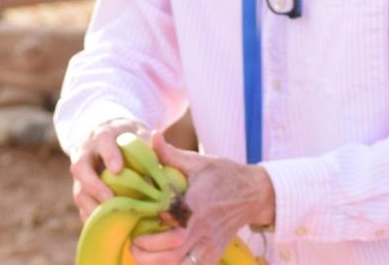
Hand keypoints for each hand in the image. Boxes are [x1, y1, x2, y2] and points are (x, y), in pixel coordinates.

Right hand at [69, 115, 154, 221]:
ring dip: (92, 207)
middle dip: (93, 185)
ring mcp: (82, 175)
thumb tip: (163, 164)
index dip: (109, 155)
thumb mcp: (139, 136)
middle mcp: (86, 153)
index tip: (118, 169)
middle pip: (80, 168)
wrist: (109, 137)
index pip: (102, 141)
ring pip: (79, 191)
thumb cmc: (129, 139)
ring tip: (109, 219)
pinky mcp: (82, 191)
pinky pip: (83, 208)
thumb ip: (150, 148)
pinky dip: (93, 218)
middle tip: (110, 198)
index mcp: (102, 136)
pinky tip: (107, 228)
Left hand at [127, 134, 273, 264]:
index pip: (172, 229)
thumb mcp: (199, 161)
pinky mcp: (215, 253)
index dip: (150, 235)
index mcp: (197, 205)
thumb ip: (171, 154)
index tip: (134, 227)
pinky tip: (161, 261)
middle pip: (171, 254)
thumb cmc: (224, 174)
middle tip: (133, 244)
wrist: (255, 193)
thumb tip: (152, 136)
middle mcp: (204, 229)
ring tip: (143, 255)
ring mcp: (210, 245)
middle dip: (146, 254)